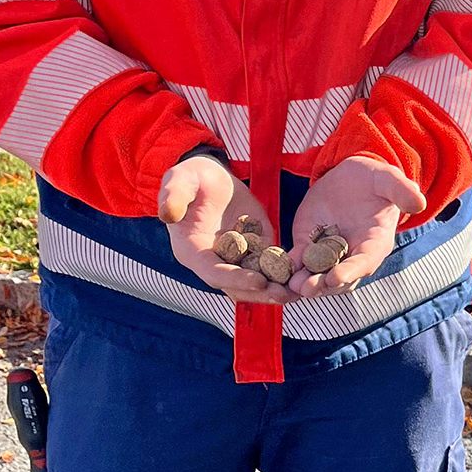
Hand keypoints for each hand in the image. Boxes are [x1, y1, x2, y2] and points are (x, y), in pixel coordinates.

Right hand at [158, 155, 290, 303]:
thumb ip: (174, 196)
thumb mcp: (179, 180)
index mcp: (192, 250)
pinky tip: (303, 276)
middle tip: (284, 295)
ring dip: (274, 289)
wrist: (209, 176)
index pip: (213, 272)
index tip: (257, 282)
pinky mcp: (253, 246)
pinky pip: (268, 264)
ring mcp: (234, 256)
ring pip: (253, 281)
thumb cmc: (190, 178)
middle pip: (235, 285)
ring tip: (298, 293)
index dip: (234, 279)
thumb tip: (168, 214)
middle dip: (259, 292)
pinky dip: (284, 272)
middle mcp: (213, 260)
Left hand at [288, 156, 425, 297]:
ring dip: (304, 283)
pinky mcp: (308, 244)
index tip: (336, 277)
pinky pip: (297, 260)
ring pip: (316, 276)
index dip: (351, 271)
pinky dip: (288, 267)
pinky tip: (276, 268)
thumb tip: (419, 202)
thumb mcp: (388, 179)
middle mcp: (352, 254)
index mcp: (375, 243)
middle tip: (307, 288)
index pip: (364, 262)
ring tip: (291, 285)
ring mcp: (328, 252)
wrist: (349, 175)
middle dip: (323, 285)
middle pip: (339, 278)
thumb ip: (401, 190)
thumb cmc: (374, 178)